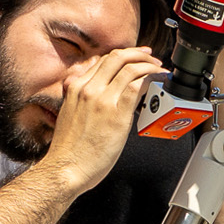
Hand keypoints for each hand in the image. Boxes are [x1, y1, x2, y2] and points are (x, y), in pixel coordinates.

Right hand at [39, 47, 161, 189]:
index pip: (103, 61)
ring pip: (129, 68)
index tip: (134, 58)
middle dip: (138, 54)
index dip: (123, 56)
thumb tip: (102, 99)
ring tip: (159, 70)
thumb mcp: (70, 115)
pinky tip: (157, 81)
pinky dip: (150, 79)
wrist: (64, 169)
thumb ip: (83, 101)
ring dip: (149, 65)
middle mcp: (87, 89)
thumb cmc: (69, 151)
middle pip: (117, 57)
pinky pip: (136, 86)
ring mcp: (101, 99)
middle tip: (151, 59)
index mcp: (75, 88)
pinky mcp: (116, 113)